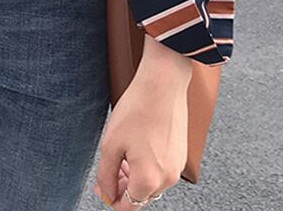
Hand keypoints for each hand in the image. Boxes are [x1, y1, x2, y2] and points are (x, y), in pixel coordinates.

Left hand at [93, 35, 191, 208]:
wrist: (163, 84)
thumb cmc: (138, 109)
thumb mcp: (111, 144)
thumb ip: (106, 175)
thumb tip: (107, 193)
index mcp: (148, 180)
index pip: (128, 206)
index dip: (111, 198)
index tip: (101, 187)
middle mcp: (167, 178)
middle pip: (141, 196)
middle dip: (122, 186)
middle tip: (109, 169)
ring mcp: (177, 166)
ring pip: (151, 183)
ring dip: (134, 175)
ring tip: (121, 155)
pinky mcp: (181, 153)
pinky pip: (162, 169)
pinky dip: (148, 166)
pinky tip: (136, 147)